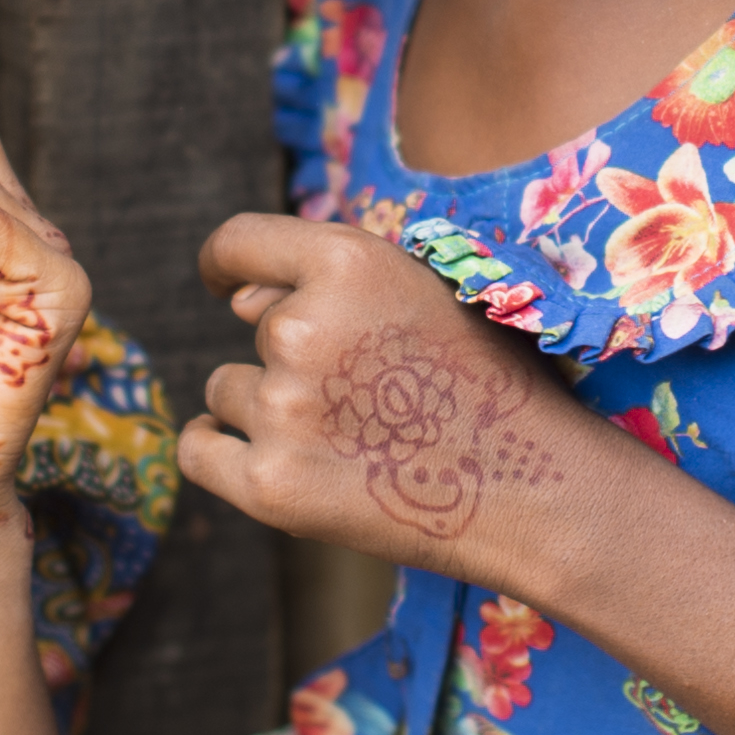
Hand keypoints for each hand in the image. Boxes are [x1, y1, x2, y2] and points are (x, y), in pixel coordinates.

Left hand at [182, 213, 589, 585]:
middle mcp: (301, 327)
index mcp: (346, 262)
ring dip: (267, 407)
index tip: (224, 284)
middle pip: (254, 328)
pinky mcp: (269, 485)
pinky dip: (223, 452)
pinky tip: (273, 459)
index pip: (238, 244)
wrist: (535, 489)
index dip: (225, 265)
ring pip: (228, 389)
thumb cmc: (491, 385)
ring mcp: (281, 409)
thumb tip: (237, 300)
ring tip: (353, 435)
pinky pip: (199, 450)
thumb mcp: (430, 294)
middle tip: (372, 395)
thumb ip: (333, 281)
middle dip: (294, 354)